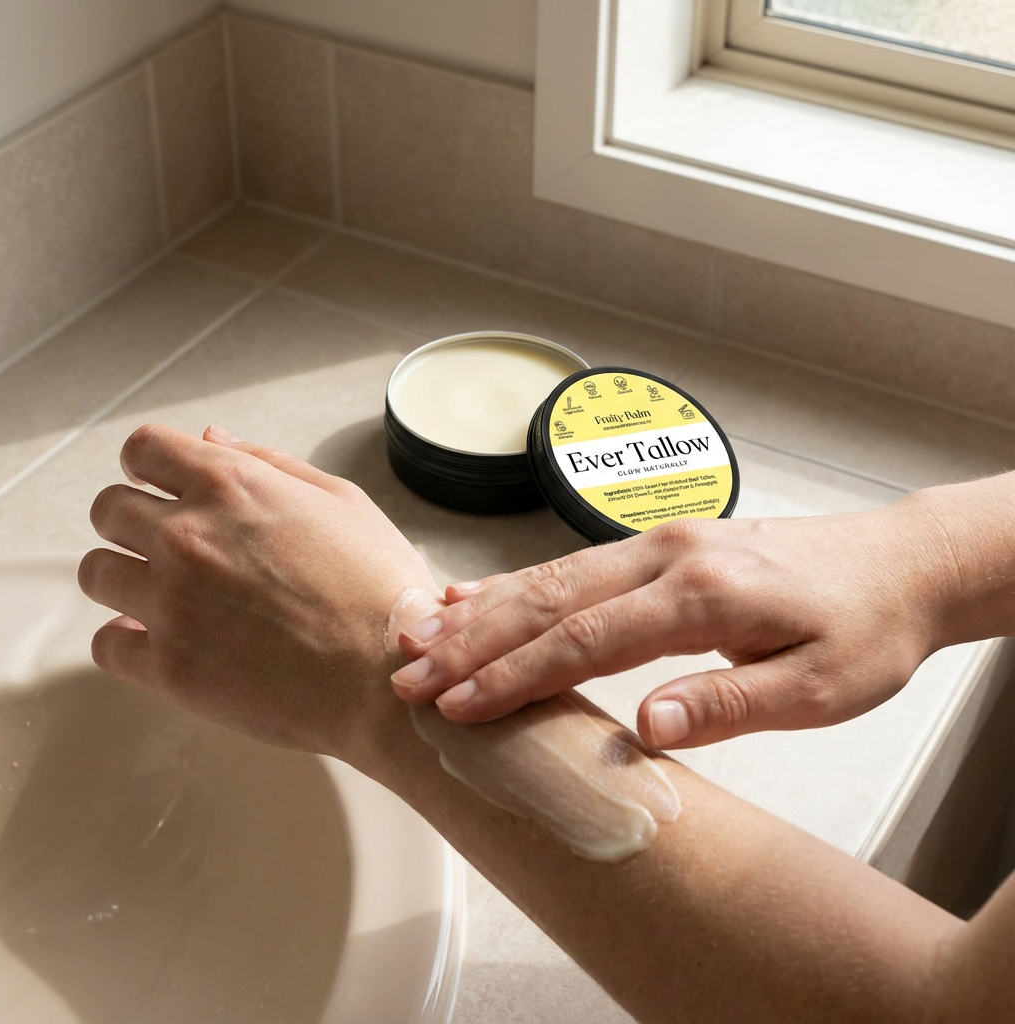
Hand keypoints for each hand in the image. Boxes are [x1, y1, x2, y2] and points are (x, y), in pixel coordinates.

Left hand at [79, 423, 434, 763]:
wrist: (387, 677)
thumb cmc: (379, 588)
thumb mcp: (343, 502)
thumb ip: (270, 463)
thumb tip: (211, 438)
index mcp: (230, 486)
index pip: (142, 449)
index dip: (148, 466)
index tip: (160, 486)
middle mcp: (187, 536)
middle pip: (108, 510)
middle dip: (133, 521)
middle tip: (171, 547)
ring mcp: (170, 603)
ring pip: (96, 573)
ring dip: (126, 579)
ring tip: (168, 597)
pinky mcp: (167, 667)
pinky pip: (107, 645)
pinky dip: (128, 641)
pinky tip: (163, 641)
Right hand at [391, 504, 959, 747]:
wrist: (898, 565)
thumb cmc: (865, 629)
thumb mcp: (821, 686)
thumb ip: (731, 704)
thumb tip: (644, 723)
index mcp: (705, 593)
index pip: (587, 637)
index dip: (516, 674)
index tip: (460, 704)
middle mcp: (670, 556)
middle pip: (551, 598)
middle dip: (474, 641)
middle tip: (409, 673)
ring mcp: (661, 542)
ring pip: (552, 575)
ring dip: (483, 608)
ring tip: (419, 633)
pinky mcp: (661, 544)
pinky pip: (574, 563)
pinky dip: (519, 581)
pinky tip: (479, 594)